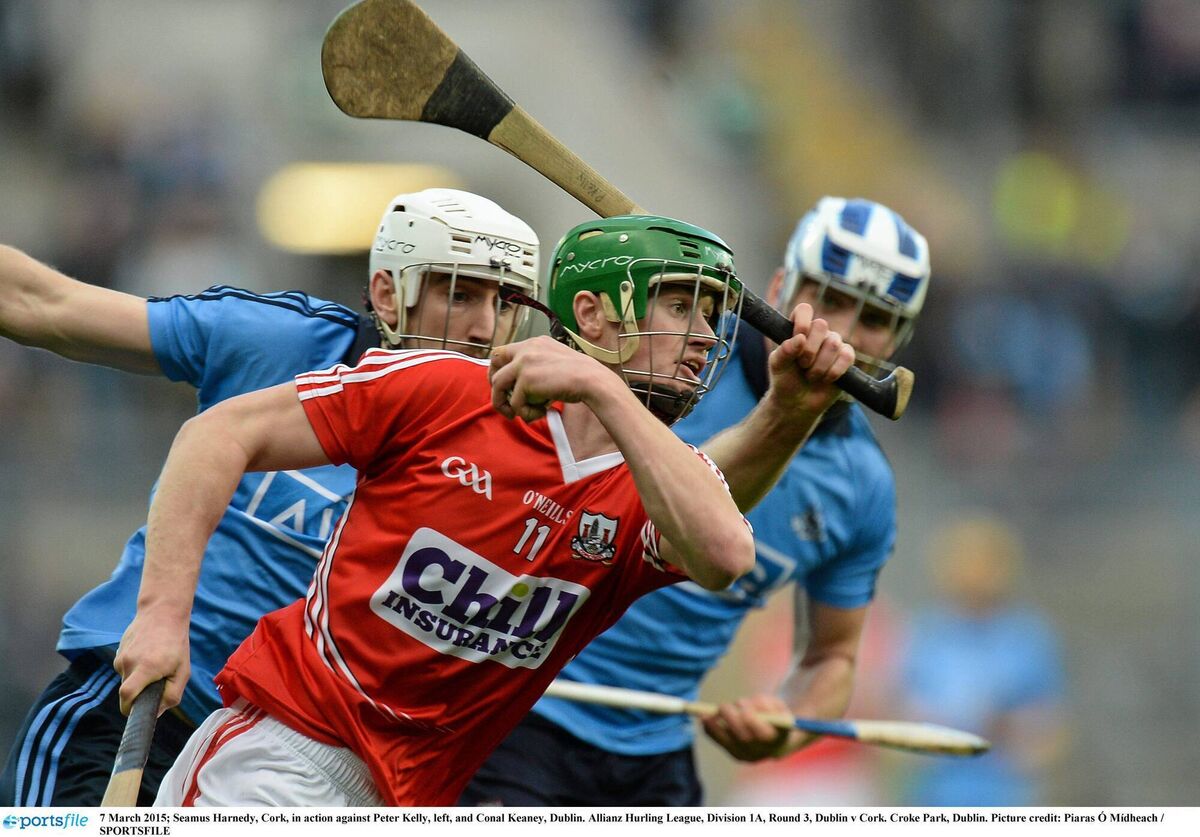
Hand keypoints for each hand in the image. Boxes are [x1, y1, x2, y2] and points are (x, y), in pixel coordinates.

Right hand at [113, 606, 190, 716]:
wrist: (162, 612)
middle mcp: (128, 662)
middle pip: (126, 691)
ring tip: (154, 664)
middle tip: (155, 684)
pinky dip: (134, 668)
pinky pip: (125, 668)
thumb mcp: (183, 671)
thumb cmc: (176, 643)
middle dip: (138, 694)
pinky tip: (147, 655)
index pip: (126, 696)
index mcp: (145, 668)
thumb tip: (157, 712)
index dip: (129, 709)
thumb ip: (172, 695)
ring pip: (126, 679)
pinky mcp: (118, 651)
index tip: (137, 712)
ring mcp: (120, 656)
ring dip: (138, 679)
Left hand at [489, 336, 611, 421]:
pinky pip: (516, 403)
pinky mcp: (525, 380)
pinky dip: (528, 413)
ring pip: (498, 386)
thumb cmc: (579, 376)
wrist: (591, 380)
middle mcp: (525, 349)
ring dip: (508, 405)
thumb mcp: (554, 361)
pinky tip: (544, 411)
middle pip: (493, 365)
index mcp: (533, 343)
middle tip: (506, 404)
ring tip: (525, 414)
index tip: (505, 387)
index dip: (498, 370)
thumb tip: (519, 388)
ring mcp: (523, 363)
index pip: (502, 352)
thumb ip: (536, 367)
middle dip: (496, 386)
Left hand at [701, 693, 808, 761]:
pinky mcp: (737, 755)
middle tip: (723, 706)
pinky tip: (704, 719)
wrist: (777, 739)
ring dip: (716, 726)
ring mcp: (749, 756)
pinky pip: (722, 743)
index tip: (741, 702)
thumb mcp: (777, 706)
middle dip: (731, 720)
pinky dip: (711, 730)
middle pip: (744, 739)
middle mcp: (763, 751)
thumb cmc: (775, 717)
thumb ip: (765, 703)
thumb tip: (741, 704)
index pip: (763, 734)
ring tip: (708, 713)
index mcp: (777, 739)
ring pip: (730, 743)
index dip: (750, 718)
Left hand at [765, 302, 855, 417]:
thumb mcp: (778, 366)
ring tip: (811, 376)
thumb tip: (800, 338)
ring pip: (833, 343)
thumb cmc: (785, 380)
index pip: (804, 310)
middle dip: (809, 349)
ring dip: (819, 365)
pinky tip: (825, 380)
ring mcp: (833, 344)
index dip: (802, 320)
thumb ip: (784, 351)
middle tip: (801, 365)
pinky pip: (847, 356)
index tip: (798, 336)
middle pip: (821, 325)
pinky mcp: (846, 358)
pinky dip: (834, 371)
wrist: (797, 403)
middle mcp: (818, 334)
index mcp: (799, 330)